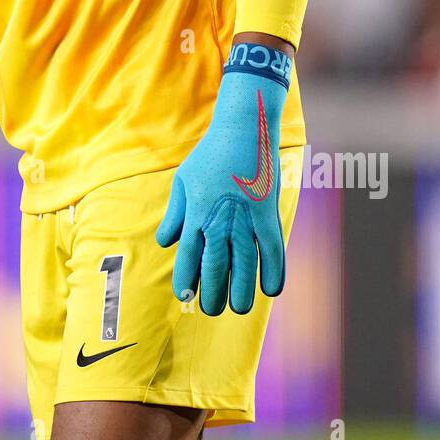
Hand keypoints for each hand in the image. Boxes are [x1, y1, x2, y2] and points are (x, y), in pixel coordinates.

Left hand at [156, 41, 291, 314]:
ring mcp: (245, 219)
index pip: (188, 257)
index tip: (186, 297)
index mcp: (196, 214)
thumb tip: (166, 242)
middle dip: (213, 294)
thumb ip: (175, 213)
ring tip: (239, 308)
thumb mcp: (183, 180)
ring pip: (244, 266)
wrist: (242, 129)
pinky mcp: (267, 214)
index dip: (187, 281)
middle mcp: (218, 221)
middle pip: (215, 268)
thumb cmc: (210, 154)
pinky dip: (274, 272)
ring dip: (242, 291)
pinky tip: (272, 291)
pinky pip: (273, 250)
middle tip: (212, 309)